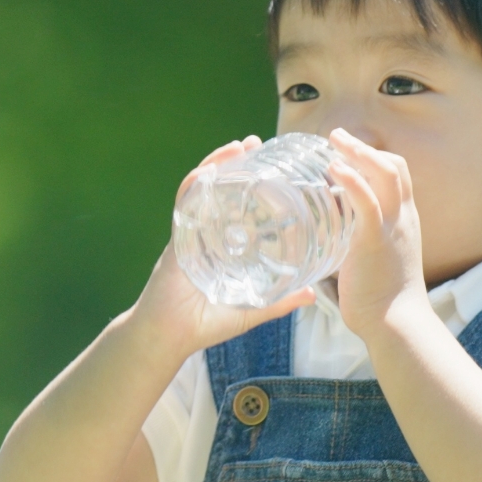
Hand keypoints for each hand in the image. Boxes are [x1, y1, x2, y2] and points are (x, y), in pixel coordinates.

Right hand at [126, 136, 316, 358]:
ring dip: (218, 164)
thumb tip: (314, 294)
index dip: (253, 185)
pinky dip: (195, 185)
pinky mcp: (178, 240)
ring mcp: (190, 234)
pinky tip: (210, 169)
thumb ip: (280, 301)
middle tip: (256, 143)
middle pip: (219, 190)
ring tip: (239, 146)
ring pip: (202, 189)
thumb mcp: (251, 309)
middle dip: (235, 164)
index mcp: (221, 246)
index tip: (274, 166)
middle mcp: (205, 234)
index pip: (237, 207)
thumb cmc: (204, 325)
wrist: (167, 339)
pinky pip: (184, 205)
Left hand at [326, 128, 429, 338]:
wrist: (397, 324)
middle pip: (394, 166)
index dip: (375, 158)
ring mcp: (392, 227)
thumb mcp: (376, 262)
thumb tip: (331, 243)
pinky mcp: (374, 241)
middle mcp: (403, 218)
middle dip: (366, 147)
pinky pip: (367, 201)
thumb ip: (359, 246)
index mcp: (404, 222)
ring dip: (358, 152)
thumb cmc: (383, 300)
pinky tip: (334, 168)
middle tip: (337, 137)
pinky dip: (352, 179)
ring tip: (333, 141)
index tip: (349, 152)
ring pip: (385, 174)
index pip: (398, 176)